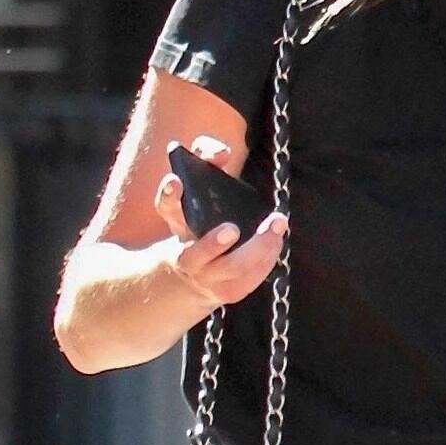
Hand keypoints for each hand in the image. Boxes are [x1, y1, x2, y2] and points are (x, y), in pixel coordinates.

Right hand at [154, 135, 286, 310]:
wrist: (196, 272)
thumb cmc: (204, 219)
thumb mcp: (200, 192)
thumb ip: (206, 162)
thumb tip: (222, 153)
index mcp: (178, 224)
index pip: (167, 207)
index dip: (170, 194)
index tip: (176, 179)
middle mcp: (186, 255)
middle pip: (195, 254)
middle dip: (212, 243)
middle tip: (232, 228)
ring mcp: (207, 277)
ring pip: (231, 269)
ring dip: (257, 248)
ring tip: (276, 224)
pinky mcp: (228, 292)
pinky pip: (251, 278)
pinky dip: (267, 257)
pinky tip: (278, 241)